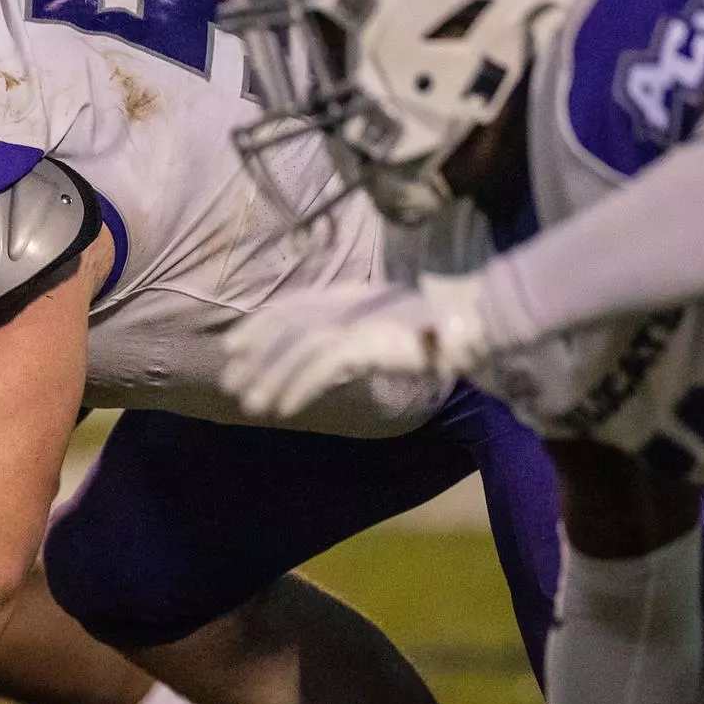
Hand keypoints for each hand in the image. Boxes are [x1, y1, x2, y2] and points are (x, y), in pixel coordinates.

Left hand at [220, 274, 490, 420]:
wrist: (473, 325)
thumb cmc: (432, 329)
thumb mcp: (380, 325)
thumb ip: (348, 333)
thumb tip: (317, 354)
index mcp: (347, 294)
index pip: (290, 306)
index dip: (257, 326)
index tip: (229, 348)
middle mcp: (347, 303)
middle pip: (287, 328)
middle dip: (256, 357)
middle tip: (230, 385)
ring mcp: (358, 320)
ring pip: (299, 350)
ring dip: (272, 379)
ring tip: (251, 406)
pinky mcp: (369, 342)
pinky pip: (324, 368)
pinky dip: (300, 387)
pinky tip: (284, 409)